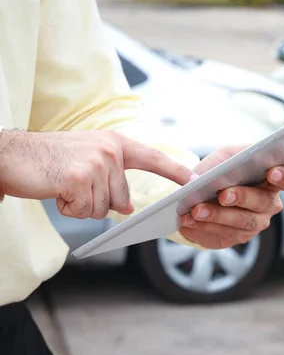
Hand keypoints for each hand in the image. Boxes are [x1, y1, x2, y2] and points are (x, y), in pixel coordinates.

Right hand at [0, 129, 194, 218]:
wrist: (12, 155)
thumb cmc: (50, 159)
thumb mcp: (88, 162)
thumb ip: (113, 180)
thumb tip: (128, 206)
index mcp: (115, 143)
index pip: (152, 157)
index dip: (174, 170)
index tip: (194, 179)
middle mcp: (110, 151)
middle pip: (121, 199)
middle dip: (96, 201)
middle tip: (73, 184)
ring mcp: (96, 164)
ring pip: (102, 208)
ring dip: (81, 205)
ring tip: (63, 185)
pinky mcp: (80, 179)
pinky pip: (84, 211)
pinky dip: (68, 208)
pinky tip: (56, 190)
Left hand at [178, 145, 283, 248]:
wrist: (203, 191)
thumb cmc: (222, 169)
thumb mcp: (226, 155)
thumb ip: (231, 157)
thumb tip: (227, 168)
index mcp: (273, 180)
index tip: (272, 172)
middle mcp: (270, 204)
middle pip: (262, 203)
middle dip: (242, 198)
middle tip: (223, 195)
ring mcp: (256, 223)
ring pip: (242, 223)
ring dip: (217, 216)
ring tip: (196, 210)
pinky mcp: (238, 237)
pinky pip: (224, 235)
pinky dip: (204, 228)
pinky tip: (189, 222)